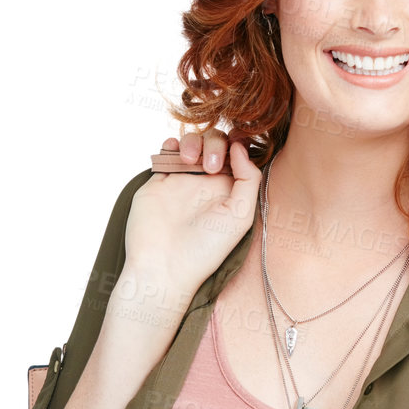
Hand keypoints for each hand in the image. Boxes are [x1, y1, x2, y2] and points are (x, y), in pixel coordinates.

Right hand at [123, 130, 261, 309]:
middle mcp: (208, 185)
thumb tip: (239, 147)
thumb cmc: (205, 250)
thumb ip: (248, 180)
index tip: (236, 145)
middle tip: (210, 166)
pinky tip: (175, 152)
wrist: (162, 266)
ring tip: (190, 161)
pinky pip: (167, 152)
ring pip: (192, 143)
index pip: (239, 155)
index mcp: (230, 192)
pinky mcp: (159, 182)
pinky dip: (172, 144)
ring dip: (193, 141)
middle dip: (215, 143)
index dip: (239, 143)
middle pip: (215, 143)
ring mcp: (183, 181)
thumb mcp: (240, 217)